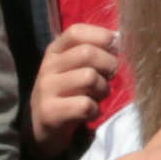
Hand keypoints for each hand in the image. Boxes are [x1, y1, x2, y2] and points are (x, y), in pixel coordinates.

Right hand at [25, 19, 125, 143]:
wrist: (43, 127)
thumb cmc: (68, 93)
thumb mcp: (74, 68)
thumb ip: (92, 52)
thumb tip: (117, 39)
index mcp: (54, 51)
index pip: (75, 32)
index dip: (100, 35)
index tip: (115, 46)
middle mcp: (48, 67)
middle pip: (87, 53)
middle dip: (108, 64)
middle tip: (111, 76)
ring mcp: (46, 89)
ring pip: (89, 77)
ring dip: (103, 89)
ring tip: (99, 96)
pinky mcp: (49, 112)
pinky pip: (85, 104)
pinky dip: (95, 110)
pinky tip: (90, 112)